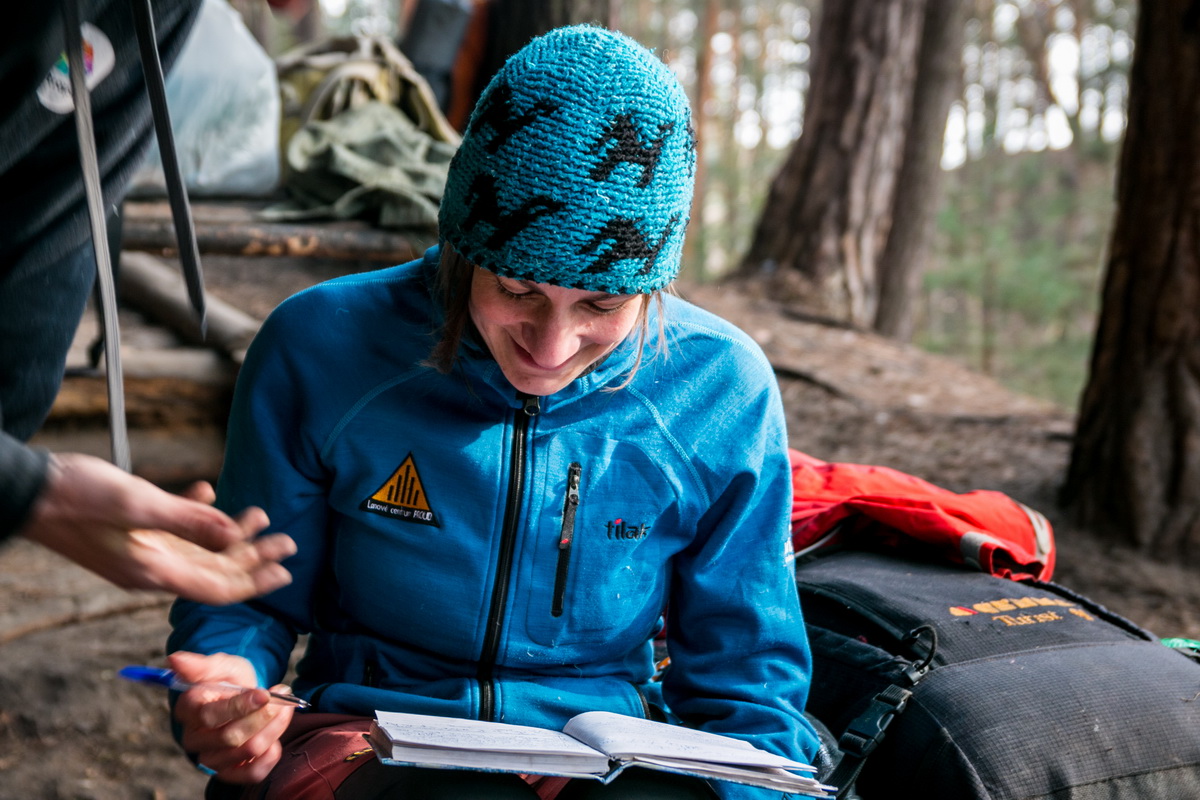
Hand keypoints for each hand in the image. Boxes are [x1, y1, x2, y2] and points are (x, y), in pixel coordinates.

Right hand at [20, 453, 295, 604]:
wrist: (27, 490)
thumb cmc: (76, 496)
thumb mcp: (138, 505)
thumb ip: (188, 521)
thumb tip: (233, 536)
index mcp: (151, 570)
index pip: (216, 587)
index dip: (254, 581)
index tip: (286, 571)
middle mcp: (149, 568)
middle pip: (213, 570)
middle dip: (254, 557)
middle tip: (289, 542)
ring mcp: (139, 552)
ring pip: (198, 549)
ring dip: (231, 535)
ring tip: (262, 517)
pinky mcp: (130, 534)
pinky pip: (173, 530)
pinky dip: (196, 514)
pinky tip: (208, 493)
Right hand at [169, 651, 295, 782]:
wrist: (243, 696)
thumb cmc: (229, 680)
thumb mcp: (221, 666)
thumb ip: (201, 665)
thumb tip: (175, 659)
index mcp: (188, 710)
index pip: (209, 716)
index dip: (240, 706)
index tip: (264, 693)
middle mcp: (194, 739)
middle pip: (230, 737)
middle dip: (262, 716)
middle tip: (281, 699)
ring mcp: (211, 758)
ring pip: (246, 752)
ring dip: (273, 729)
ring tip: (284, 709)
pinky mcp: (230, 772)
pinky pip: (252, 773)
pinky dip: (271, 755)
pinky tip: (275, 736)